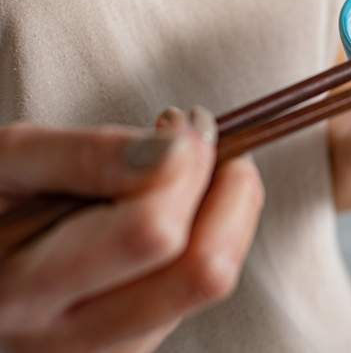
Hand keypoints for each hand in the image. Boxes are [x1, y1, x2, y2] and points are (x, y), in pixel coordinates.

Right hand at [0, 107, 263, 352]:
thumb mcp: (9, 161)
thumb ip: (88, 154)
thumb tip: (179, 149)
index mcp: (25, 288)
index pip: (151, 232)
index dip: (185, 163)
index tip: (179, 122)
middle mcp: (74, 337)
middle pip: (203, 271)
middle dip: (228, 188)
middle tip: (202, 140)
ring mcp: (114, 349)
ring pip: (215, 280)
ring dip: (226, 207)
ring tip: (186, 165)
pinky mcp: (140, 344)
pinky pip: (204, 287)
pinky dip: (213, 231)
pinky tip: (175, 203)